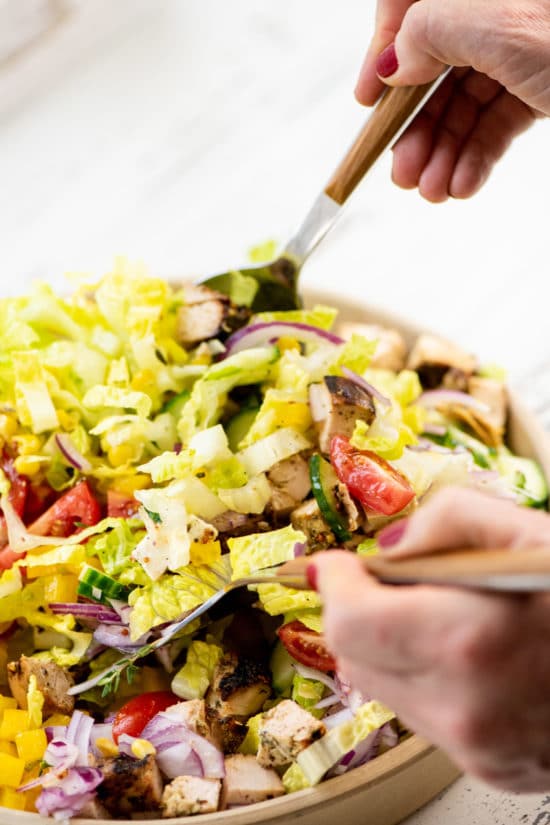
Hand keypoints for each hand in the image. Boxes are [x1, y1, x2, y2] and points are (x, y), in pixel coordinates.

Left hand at [310, 488, 549, 790]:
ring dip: (387, 644)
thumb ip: (449, 519)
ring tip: (437, 612)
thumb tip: (391, 548)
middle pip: (354, 657)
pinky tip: (463, 649)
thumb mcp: (530, 531)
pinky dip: (422, 676)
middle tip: (387, 579)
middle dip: (357, 609)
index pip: (349, 621)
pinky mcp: (489, 764)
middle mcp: (464, 706)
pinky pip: (422, 713)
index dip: (333, 582)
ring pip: (383, 688)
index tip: (332, 563)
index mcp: (468, 641)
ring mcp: (476, 744)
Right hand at [357, 1, 549, 201]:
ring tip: (433, 189)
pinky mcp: (539, 85)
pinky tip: (463, 182)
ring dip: (441, 153)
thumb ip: (432, 31)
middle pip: (433, 69)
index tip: (369, 99)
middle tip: (403, 170)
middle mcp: (496, 11)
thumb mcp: (500, 23)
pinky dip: (475, 155)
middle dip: (415, 127)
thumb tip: (393, 62)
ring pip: (462, 103)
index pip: (409, 5)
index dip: (383, 52)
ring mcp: (518, 49)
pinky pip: (495, 121)